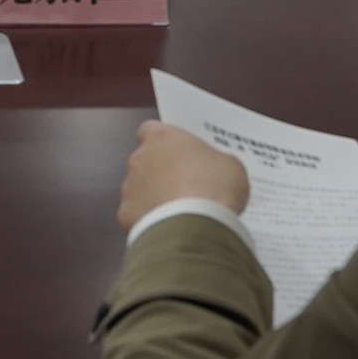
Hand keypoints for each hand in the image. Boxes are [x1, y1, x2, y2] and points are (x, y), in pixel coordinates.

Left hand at [117, 122, 249, 231]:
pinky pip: (137, 215)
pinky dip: (149, 221)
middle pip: (145, 161)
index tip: (176, 151)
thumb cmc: (214, 188)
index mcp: (163, 138)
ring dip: (154, 197)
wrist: (197, 226)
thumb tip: (214, 168)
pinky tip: (169, 228)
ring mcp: (130, 187)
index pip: (150, 130)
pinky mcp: (127, 214)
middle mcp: (140, 158)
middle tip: (186, 187)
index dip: (163, 141)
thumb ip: (215, 160)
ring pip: (139, 189)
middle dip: (161, 172)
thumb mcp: (230, 166)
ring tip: (180, 212)